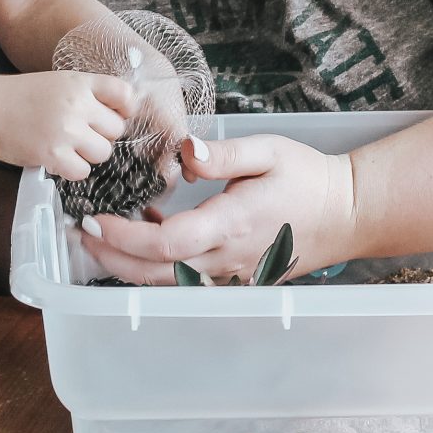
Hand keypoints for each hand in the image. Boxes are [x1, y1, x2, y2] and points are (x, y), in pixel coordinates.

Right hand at [0, 71, 132, 179]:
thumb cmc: (19, 97)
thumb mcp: (58, 83)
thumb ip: (86, 95)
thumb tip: (118, 116)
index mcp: (80, 82)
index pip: (124, 95)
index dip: (125, 109)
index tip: (115, 116)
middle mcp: (77, 104)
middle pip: (116, 130)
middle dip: (101, 136)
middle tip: (79, 135)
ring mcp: (65, 130)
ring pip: (103, 153)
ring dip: (88, 155)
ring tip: (66, 147)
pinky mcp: (52, 154)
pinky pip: (82, 171)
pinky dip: (71, 170)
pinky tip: (57, 159)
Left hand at [80, 134, 357, 283]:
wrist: (347, 213)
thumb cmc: (309, 177)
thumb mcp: (269, 151)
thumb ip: (223, 154)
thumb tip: (183, 153)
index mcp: (232, 224)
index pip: (167, 243)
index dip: (125, 237)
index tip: (96, 220)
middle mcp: (228, 258)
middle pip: (156, 272)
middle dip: (113, 257)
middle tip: (84, 234)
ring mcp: (232, 274)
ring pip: (168, 282)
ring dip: (130, 265)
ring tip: (105, 236)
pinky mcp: (236, 278)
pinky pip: (187, 281)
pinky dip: (159, 267)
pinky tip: (150, 236)